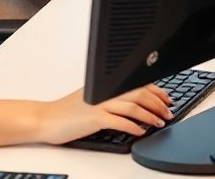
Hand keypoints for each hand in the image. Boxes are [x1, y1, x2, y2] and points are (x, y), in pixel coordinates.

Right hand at [39, 85, 174, 143]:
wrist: (46, 119)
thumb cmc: (66, 111)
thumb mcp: (92, 98)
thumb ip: (110, 96)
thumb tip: (133, 101)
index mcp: (105, 86)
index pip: (138, 83)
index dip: (156, 90)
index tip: (167, 98)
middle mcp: (104, 92)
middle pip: (139, 93)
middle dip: (158, 103)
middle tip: (169, 112)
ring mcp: (100, 104)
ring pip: (133, 106)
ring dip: (150, 115)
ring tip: (160, 122)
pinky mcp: (94, 118)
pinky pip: (119, 121)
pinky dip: (133, 126)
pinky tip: (141, 131)